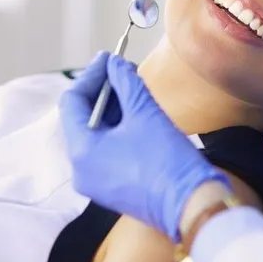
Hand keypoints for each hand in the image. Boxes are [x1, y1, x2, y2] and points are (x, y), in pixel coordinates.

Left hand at [59, 52, 230, 240]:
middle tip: (121, 68)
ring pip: (94, 134)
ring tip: (131, 87)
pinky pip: (104, 151)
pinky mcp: (111, 188)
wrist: (190, 204)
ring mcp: (95, 182)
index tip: (109, 57)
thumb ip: (126, 82)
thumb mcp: (145, 112)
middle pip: (81, 118)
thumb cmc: (166, 160)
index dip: (91, 75)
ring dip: (110, 109)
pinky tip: (134, 112)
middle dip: (101, 91)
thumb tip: (115, 63)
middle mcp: (81, 170)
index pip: (72, 102)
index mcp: (81, 151)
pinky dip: (116, 129)